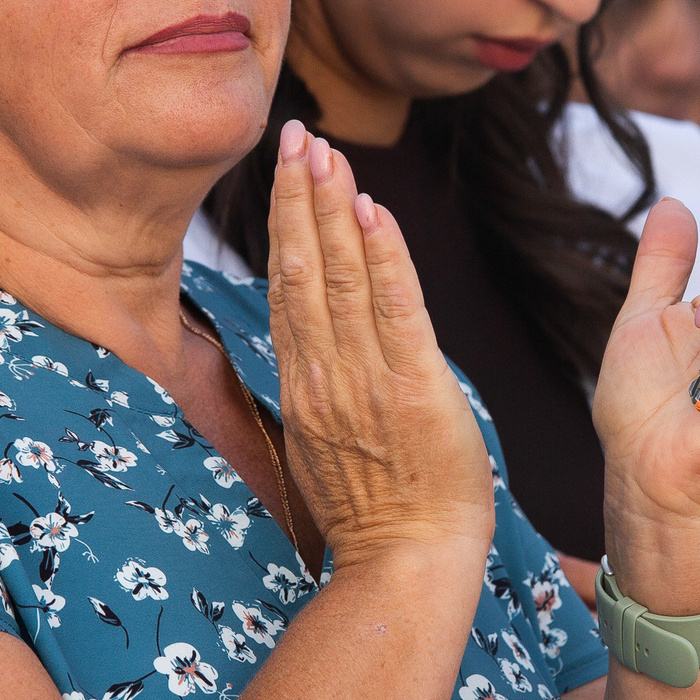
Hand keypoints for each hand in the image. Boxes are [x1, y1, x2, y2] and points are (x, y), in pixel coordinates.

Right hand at [266, 121, 494, 568]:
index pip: (288, 287)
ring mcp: (364, 380)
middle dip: (300, 195)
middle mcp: (324, 374)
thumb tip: (316, 354)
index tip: (288, 170)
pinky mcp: (412, 388)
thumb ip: (321, 391)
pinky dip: (383, 258)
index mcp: (304, 385)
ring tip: (327, 151)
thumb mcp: (325, 448)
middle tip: (296, 132)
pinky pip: (394, 309)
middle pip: (302, 268)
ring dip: (333, 208)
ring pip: (339, 277)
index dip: (287, 223)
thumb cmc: (377, 516)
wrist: (405, 566)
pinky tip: (373, 211)